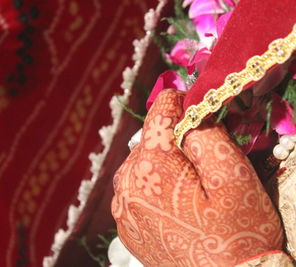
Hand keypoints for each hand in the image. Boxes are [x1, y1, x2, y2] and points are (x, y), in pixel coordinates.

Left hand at [111, 89, 283, 266]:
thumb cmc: (236, 233)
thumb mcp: (234, 176)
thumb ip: (207, 135)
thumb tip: (187, 113)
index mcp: (152, 166)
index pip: (159, 114)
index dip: (176, 102)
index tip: (188, 100)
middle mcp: (127, 184)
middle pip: (148, 140)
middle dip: (171, 138)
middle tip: (198, 155)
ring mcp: (123, 207)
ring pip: (139, 164)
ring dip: (160, 162)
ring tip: (186, 183)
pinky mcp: (125, 225)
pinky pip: (135, 190)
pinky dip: (151, 185)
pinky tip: (173, 202)